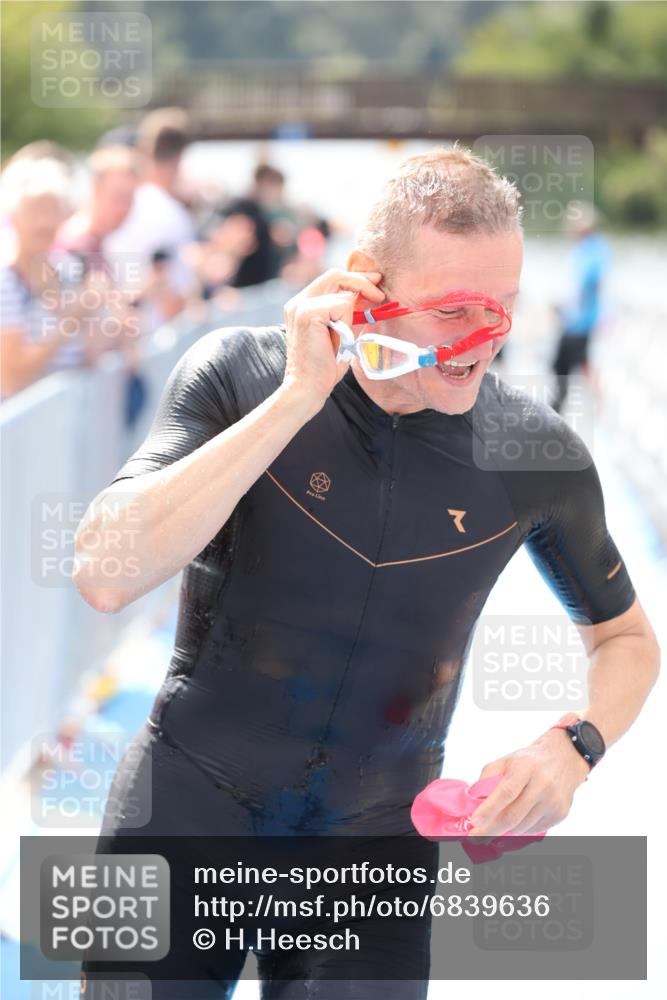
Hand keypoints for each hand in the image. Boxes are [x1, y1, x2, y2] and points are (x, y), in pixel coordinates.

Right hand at [282, 267, 384, 411]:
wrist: (307, 388)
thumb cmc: (323, 367)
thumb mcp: (338, 333)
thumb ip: (345, 314)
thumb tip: (365, 297)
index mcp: (302, 305)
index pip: (331, 279)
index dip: (354, 279)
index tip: (374, 283)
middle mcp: (298, 301)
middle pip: (336, 275)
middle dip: (362, 281)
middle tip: (379, 292)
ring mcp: (301, 305)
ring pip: (342, 292)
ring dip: (351, 314)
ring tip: (343, 338)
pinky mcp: (308, 313)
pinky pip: (342, 305)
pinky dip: (346, 323)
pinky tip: (337, 340)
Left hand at [467, 728, 590, 837]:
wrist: (564, 759)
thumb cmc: (529, 761)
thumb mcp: (506, 760)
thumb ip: (488, 777)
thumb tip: (474, 800)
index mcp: (526, 768)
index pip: (506, 792)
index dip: (489, 809)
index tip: (474, 821)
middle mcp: (542, 785)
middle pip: (513, 816)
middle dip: (491, 829)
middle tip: (475, 836)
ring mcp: (553, 801)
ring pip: (523, 827)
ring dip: (505, 830)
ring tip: (495, 825)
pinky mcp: (560, 813)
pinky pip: (534, 829)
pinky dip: (520, 829)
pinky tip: (515, 822)